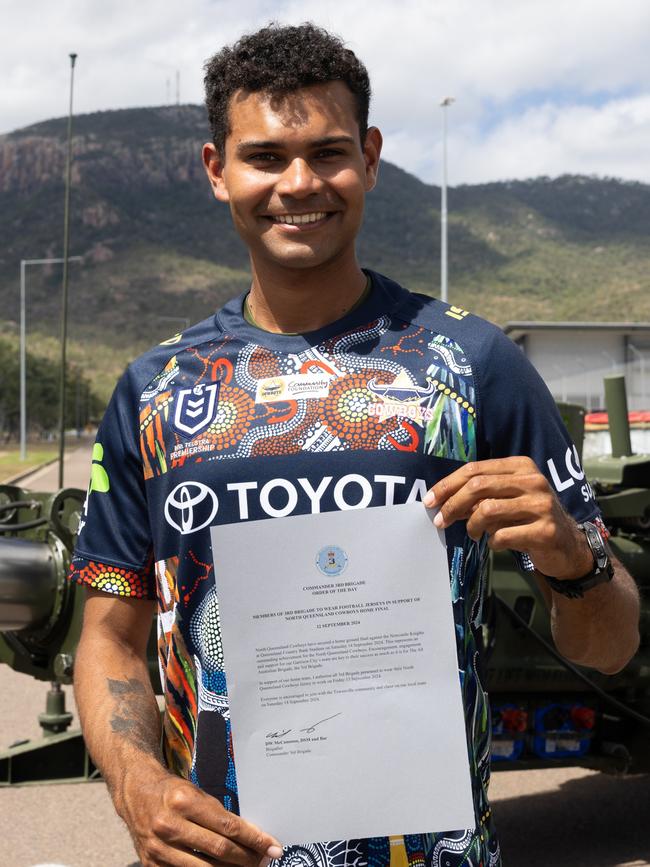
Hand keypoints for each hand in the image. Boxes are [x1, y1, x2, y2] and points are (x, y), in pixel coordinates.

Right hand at [120, 762, 282, 866]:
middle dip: (247, 858)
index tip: (272, 846)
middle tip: (264, 860)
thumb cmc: (172, 791)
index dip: (254, 839)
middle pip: (219, 850)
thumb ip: (219, 814)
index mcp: (184, 801)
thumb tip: (250, 836)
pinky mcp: (151, 865)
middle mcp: (170, 825)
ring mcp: (159, 848)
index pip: (228, 826)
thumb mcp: (197, 793)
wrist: (136, 793)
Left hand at [423, 456, 592, 580]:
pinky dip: (492, 542)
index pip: (475, 470)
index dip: (448, 485)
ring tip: (473, 534)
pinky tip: (495, 543)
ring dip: (472, 526)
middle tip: (440, 521)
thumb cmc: (529, 518)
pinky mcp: (546, 530)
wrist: (567, 545)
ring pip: (487, 510)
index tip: (430, 500)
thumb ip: (480, 495)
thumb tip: (442, 500)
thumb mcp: (507, 498)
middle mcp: (533, 481)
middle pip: (478, 487)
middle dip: (453, 505)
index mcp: (521, 466)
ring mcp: (542, 505)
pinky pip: (503, 535)